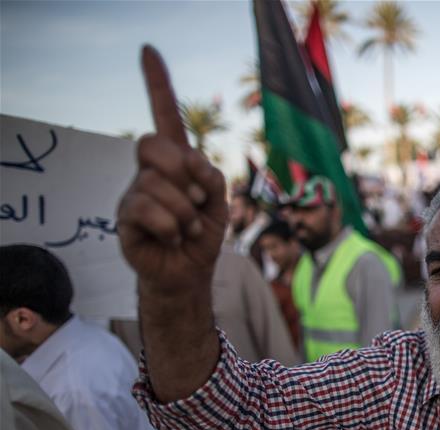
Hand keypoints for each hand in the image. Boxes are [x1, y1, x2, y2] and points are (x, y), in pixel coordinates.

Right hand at [117, 46, 226, 295]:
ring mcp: (134, 193)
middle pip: (154, 144)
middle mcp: (150, 171)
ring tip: (187, 229)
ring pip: (156, 182)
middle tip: (197, 201)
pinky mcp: (124, 217)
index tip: (148, 51)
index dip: (158, 84)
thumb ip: (211, 176)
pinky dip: (170, 225)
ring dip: (185, 211)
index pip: (164, 115)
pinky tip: (173, 237)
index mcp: (176, 161)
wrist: (190, 272)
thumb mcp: (219, 202)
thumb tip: (188, 160)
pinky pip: (146, 207)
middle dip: (184, 172)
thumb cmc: (202, 234)